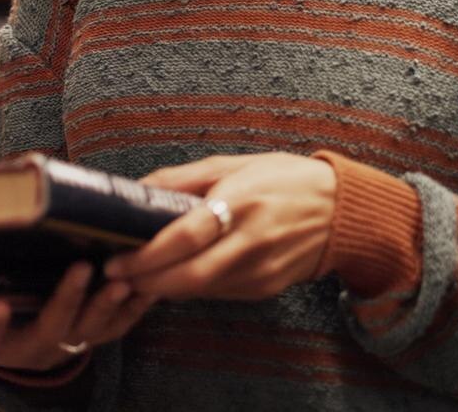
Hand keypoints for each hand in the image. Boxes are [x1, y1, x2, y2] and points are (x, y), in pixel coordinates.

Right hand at [0, 255, 154, 372]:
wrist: (23, 347)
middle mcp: (35, 347)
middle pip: (52, 328)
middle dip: (67, 300)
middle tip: (80, 270)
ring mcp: (70, 343)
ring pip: (93, 329)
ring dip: (109, 304)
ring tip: (120, 277)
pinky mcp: (98, 336)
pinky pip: (121, 326)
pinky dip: (135, 306)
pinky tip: (146, 281)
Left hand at [103, 152, 336, 300]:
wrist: (341, 210)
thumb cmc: (282, 178)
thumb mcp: (234, 164)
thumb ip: (183, 179)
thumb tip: (136, 190)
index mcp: (242, 202)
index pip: (187, 236)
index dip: (147, 254)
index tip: (117, 258)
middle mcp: (253, 241)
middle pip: (189, 276)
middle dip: (146, 281)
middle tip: (116, 275)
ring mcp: (261, 270)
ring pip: (200, 290)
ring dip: (163, 288)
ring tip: (134, 276)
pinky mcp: (265, 288)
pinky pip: (217, 293)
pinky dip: (190, 288)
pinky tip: (174, 276)